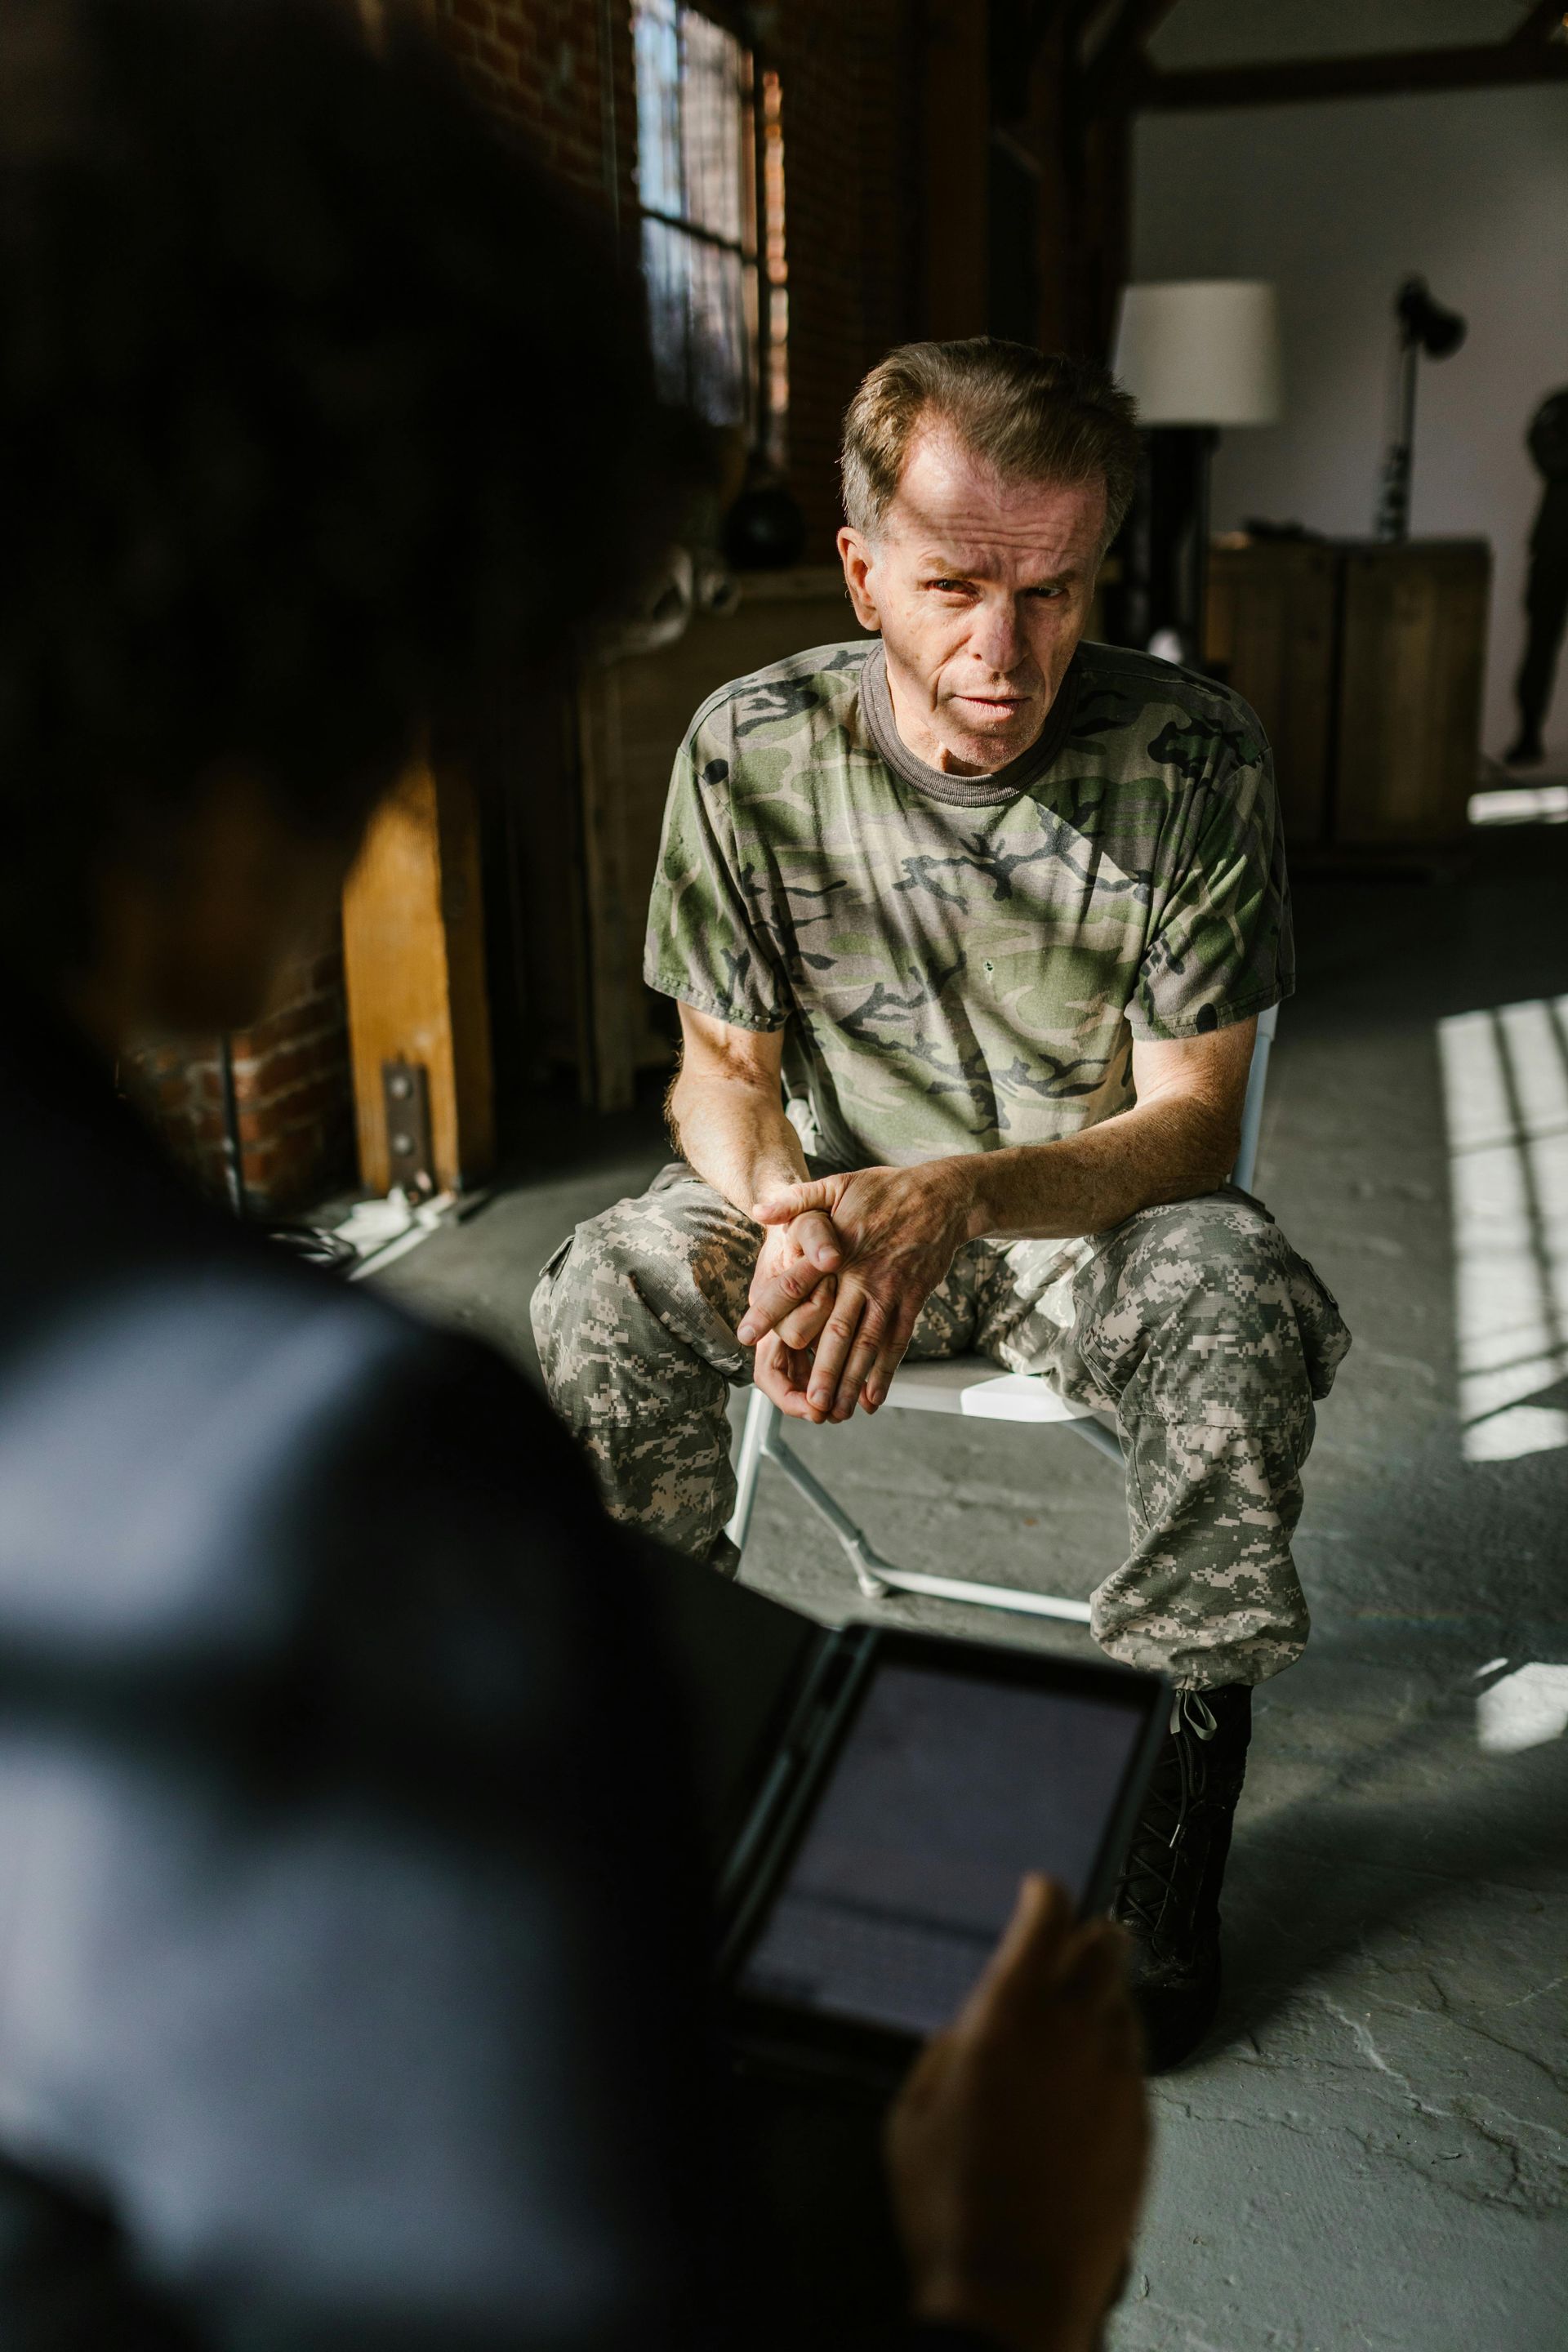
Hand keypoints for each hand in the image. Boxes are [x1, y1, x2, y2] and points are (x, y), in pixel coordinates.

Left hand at [749, 1162, 974, 1419]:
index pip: (797, 1284)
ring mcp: (890, 1292)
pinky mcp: (913, 1300)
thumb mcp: (836, 1185)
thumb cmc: (885, 1190)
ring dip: (853, 1380)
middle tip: (809, 1403)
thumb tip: (758, 1210)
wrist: (943, 1196)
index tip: (746, 1335)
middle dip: (823, 1370)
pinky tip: (874, 1398)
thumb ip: (796, 1200)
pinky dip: (886, 1372)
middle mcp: (863, 1277)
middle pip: (838, 1330)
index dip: (771, 1310)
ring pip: (868, 1344)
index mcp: (838, 1251)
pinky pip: (898, 1342)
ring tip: (837, 1411)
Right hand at [887, 1877, 1147, 2351]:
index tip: (1042, 1889)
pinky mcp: (1142, 2127)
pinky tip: (1092, 2078)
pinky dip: (1114, 2056)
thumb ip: (947, 2051)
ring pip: (1125, 2006)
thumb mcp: (912, 2114)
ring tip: (1083, 2007)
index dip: (1044, 1896)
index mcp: (1008, 2018)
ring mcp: (1116, 2080)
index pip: (1046, 1922)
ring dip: (1105, 1995)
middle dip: (1090, 1934)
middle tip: (1080, 1934)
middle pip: (1105, 1950)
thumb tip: (973, 2028)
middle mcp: (1072, 2034)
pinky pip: (1134, 2067)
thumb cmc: (950, 2208)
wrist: (1013, 2291)